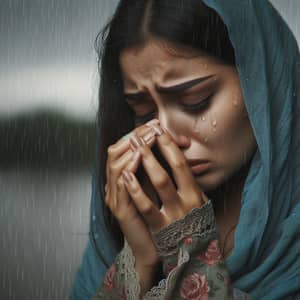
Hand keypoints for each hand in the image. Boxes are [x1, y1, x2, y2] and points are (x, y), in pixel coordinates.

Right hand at [105, 119, 160, 266]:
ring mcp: (115, 197)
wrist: (152, 246)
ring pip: (116, 166)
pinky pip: (120, 187)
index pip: (124, 148)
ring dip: (131, 149)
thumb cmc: (156, 214)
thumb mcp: (154, 186)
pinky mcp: (120, 210)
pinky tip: (138, 158)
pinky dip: (128, 170)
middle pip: (115, 152)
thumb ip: (155, 166)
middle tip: (151, 127)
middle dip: (134, 137)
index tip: (154, 124)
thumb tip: (167, 142)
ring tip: (147, 138)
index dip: (137, 134)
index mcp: (122, 177)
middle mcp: (115, 184)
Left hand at [122, 123, 208, 233]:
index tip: (159, 130)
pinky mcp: (161, 227)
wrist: (195, 257)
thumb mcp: (199, 204)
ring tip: (133, 147)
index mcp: (196, 194)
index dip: (169, 145)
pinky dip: (136, 189)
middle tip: (141, 134)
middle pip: (170, 169)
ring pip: (160, 183)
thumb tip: (180, 161)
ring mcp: (174, 214)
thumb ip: (190, 185)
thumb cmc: (195, 225)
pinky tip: (126, 176)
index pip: (181, 163)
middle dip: (154, 149)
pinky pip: (147, 206)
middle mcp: (187, 201)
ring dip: (145, 162)